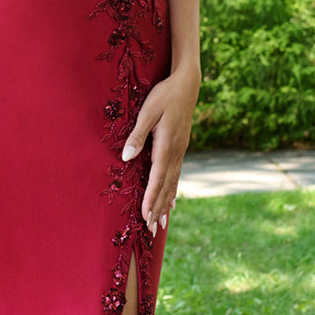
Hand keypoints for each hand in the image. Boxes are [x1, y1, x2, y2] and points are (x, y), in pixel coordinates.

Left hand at [121, 70, 199, 236]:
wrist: (187, 84)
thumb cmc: (164, 95)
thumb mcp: (147, 111)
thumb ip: (137, 135)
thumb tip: (126, 157)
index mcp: (166, 145)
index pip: (157, 178)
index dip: (151, 199)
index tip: (145, 216)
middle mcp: (176, 152)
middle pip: (166, 186)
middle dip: (158, 208)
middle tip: (151, 229)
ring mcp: (180, 151)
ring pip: (173, 183)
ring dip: (166, 204)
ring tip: (161, 224)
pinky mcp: (181, 148)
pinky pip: (177, 175)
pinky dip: (173, 191)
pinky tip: (172, 202)